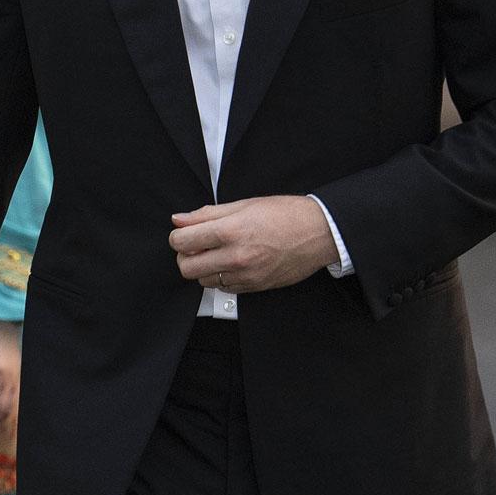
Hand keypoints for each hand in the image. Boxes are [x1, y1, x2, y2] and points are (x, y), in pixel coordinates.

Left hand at [169, 195, 337, 292]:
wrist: (318, 233)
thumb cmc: (285, 215)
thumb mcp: (244, 205)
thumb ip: (207, 214)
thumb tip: (180, 220)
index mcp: (231, 231)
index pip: (183, 242)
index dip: (177, 237)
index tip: (182, 234)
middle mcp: (236, 257)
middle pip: (187, 268)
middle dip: (185, 256)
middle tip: (194, 246)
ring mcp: (246, 275)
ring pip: (203, 281)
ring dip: (203, 268)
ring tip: (216, 252)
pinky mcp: (254, 287)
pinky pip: (224, 289)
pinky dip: (221, 277)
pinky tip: (231, 263)